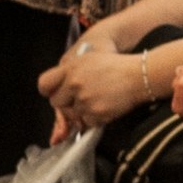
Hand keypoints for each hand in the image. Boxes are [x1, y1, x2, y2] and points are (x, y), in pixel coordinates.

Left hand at [40, 46, 157, 130]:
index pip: (44, 84)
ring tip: (96, 100)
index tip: (56, 93)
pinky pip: (87, 123)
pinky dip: (94, 119)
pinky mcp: (96, 112)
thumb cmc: (115, 65)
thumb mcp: (88, 59)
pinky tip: (103, 107)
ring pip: (73, 115)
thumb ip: (69, 72)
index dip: (49, 91)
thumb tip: (56, 90)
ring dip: (81, 112)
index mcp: (69, 68)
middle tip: (80, 99)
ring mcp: (85, 100)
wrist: (138, 75)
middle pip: (57, 104)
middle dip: (66, 104)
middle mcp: (74, 84)